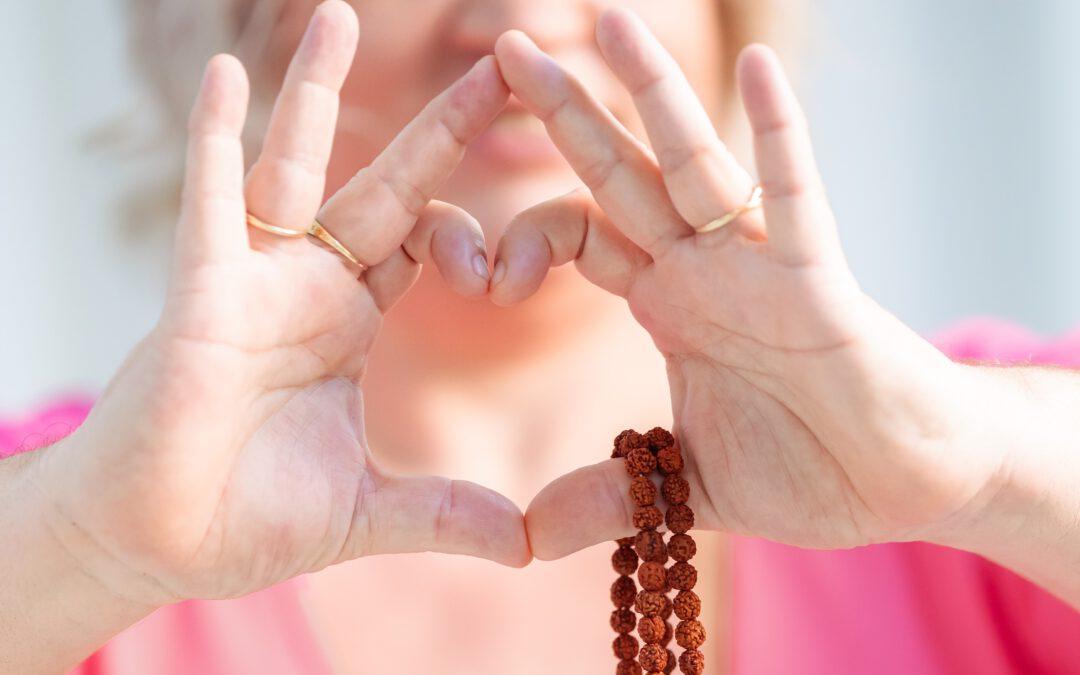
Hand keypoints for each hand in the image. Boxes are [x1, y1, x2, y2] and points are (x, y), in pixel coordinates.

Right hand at [33, 1, 526, 607]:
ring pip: (294, 166)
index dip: (474, 240)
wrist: (160, 541)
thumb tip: (527, 544)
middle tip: (498, 63)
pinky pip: (208, 200)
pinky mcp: (202, 292)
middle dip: (443, 127)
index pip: (429, 241)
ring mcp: (255, 279)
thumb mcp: (372, 509)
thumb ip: (449, 512)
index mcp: (350, 319)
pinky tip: (222, 74)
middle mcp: (309, 285)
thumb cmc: (247, 516)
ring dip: (317, 93)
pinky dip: (212, 139)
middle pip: (389, 184)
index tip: (508, 277)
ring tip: (339, 16)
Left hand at [494, 10, 1000, 557]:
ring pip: (696, 166)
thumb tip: (527, 540)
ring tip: (609, 20)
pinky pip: (794, 201)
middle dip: (568, 112)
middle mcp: (704, 269)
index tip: (480, 277)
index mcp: (668, 302)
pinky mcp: (818, 286)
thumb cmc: (807, 467)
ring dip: (653, 94)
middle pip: (621, 175)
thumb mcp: (683, 485)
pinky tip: (754, 71)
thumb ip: (609, 496)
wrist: (904, 488)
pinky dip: (777, 139)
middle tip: (510, 46)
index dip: (521, 237)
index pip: (579, 235)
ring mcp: (759, 269)